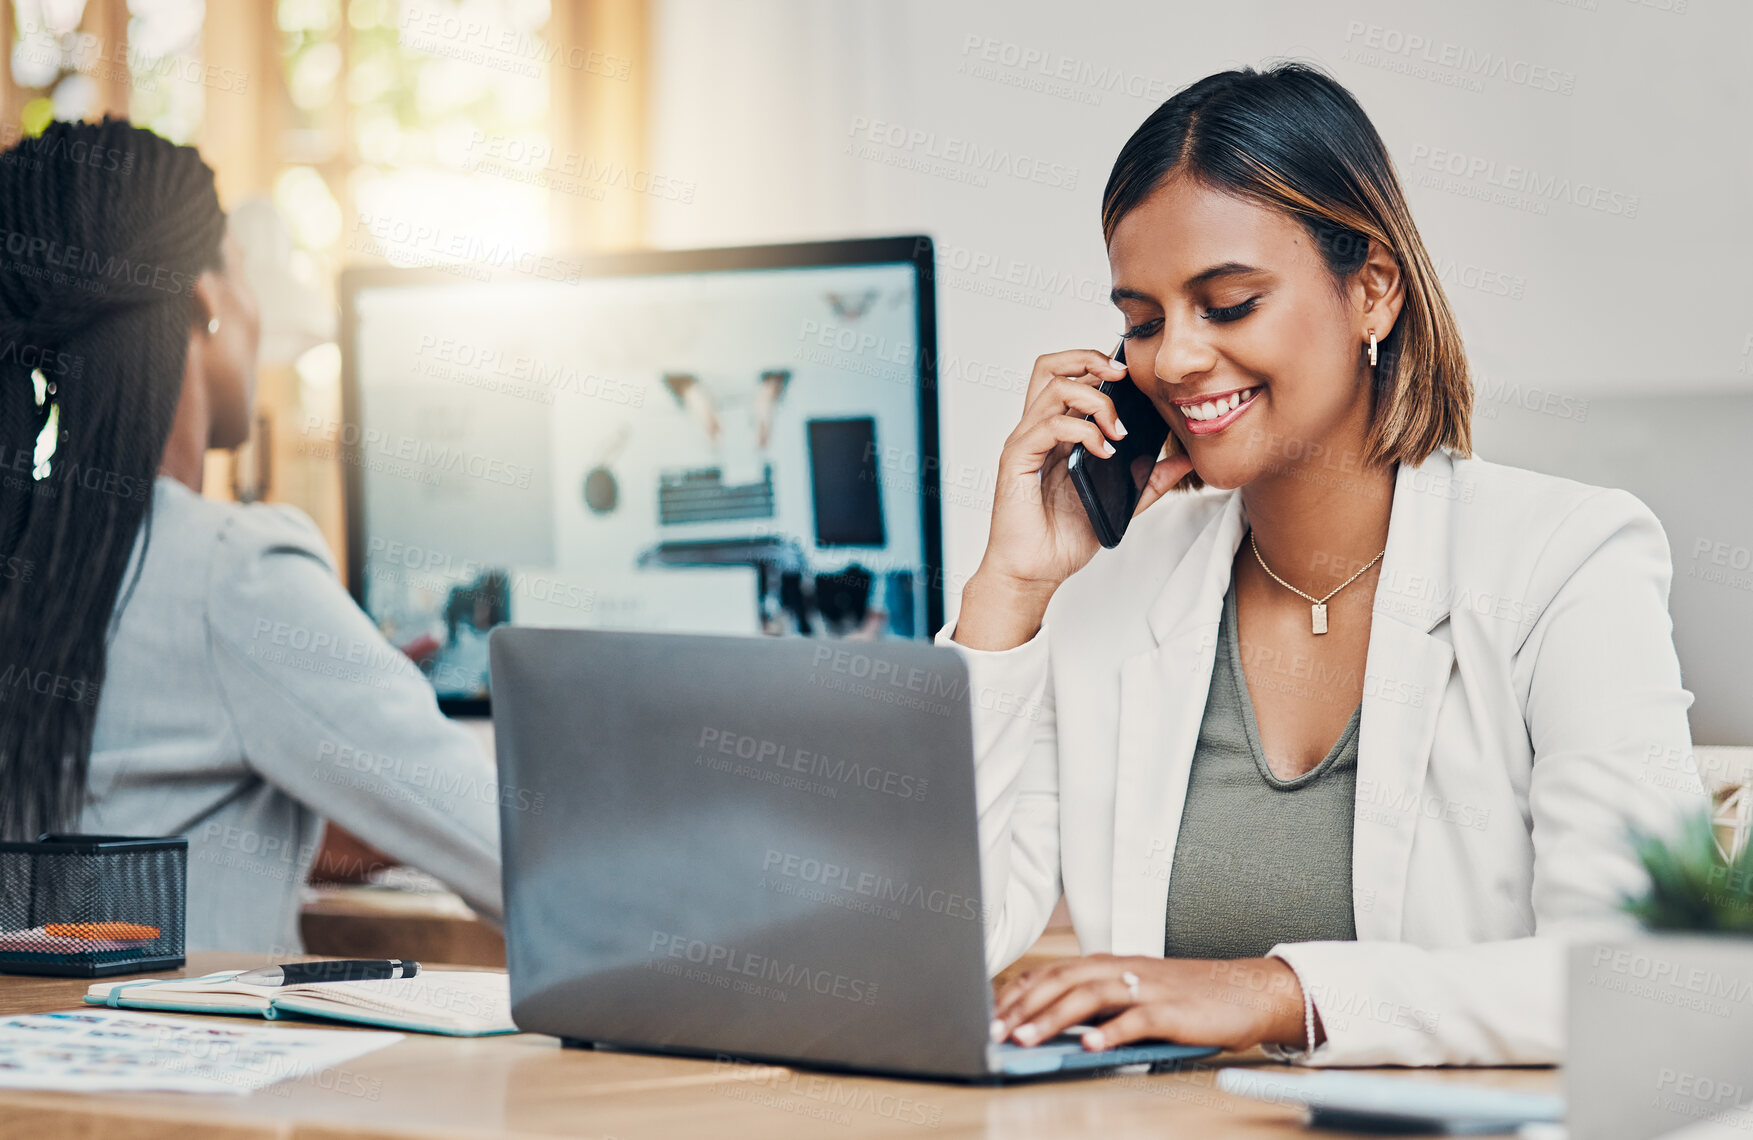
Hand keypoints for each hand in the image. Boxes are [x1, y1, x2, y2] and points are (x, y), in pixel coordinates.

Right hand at [953, 349, 1192, 650]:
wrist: (1035, 572)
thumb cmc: (1062, 537)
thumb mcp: (1119, 502)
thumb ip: (1148, 480)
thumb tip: (1184, 459)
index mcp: (1055, 434)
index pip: (1067, 376)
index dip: (1096, 363)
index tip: (1131, 376)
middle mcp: (1036, 430)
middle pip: (1050, 367)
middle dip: (1089, 359)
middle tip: (1122, 377)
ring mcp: (1025, 442)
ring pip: (1054, 389)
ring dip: (1096, 401)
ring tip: (1118, 431)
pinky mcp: (1017, 460)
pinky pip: (1049, 426)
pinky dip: (1083, 431)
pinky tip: (1104, 451)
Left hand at [991, 953, 1312, 1052]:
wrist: (1246, 991)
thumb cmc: (1189, 997)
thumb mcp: (1136, 992)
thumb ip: (1100, 1004)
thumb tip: (1055, 1028)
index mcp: (1111, 964)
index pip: (1053, 971)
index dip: (1019, 991)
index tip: (992, 1012)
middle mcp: (1124, 970)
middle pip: (1063, 979)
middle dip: (1024, 1005)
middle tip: (996, 1031)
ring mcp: (1147, 989)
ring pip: (1090, 996)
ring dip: (1053, 1018)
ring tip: (1026, 1039)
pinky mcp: (1171, 1011)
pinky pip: (1135, 1020)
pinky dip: (1109, 1032)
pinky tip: (1087, 1045)